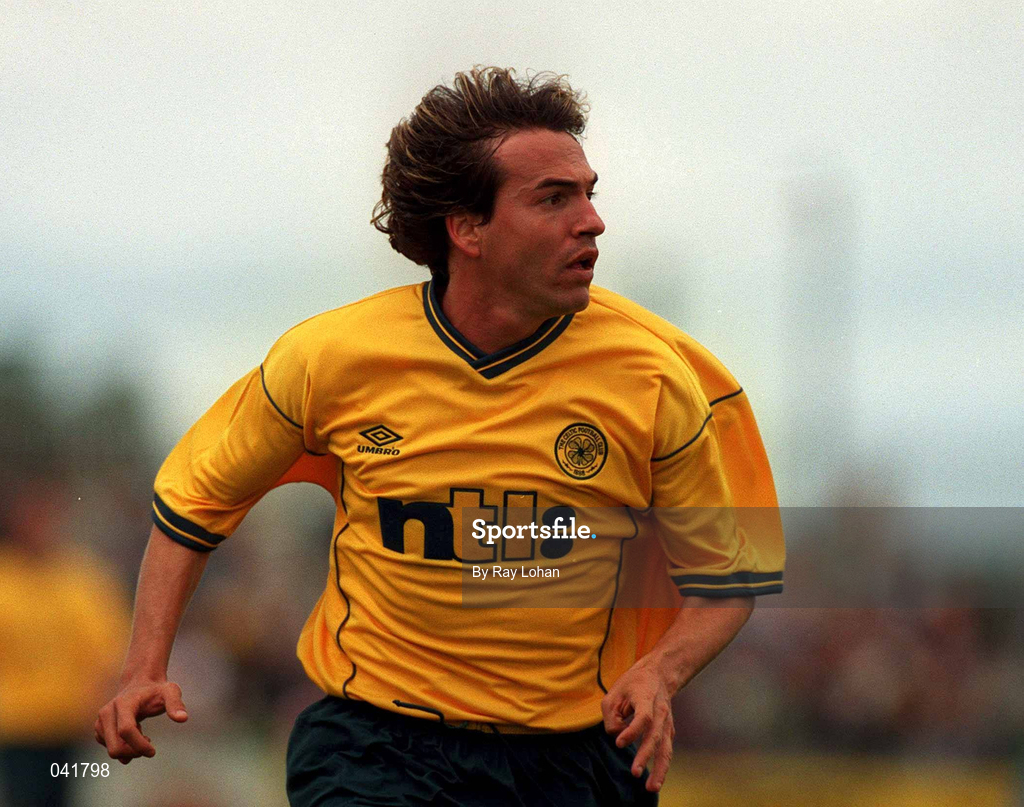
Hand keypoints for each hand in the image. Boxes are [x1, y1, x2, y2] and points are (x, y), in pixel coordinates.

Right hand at [94, 679, 187, 763]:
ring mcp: (100, 722)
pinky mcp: (99, 729)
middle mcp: (107, 712)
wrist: (139, 685)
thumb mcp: (170, 692)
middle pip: (116, 747)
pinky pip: (109, 749)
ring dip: (130, 750)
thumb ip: (176, 704)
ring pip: (112, 751)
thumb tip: (183, 719)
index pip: (126, 730)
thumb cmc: (156, 690)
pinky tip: (134, 735)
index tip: (153, 751)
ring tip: (143, 734)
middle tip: (149, 745)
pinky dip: (123, 748)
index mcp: (123, 703)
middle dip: (134, 752)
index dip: (139, 745)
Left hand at [601, 660, 674, 792]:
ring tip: (651, 788)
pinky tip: (656, 781)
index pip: (643, 718)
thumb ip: (611, 717)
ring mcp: (667, 723)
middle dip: (645, 756)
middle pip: (655, 737)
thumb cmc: (633, 684)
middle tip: (635, 773)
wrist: (659, 675)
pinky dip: (662, 767)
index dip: (632, 732)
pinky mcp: (668, 731)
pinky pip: (666, 751)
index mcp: (646, 698)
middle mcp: (660, 712)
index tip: (619, 744)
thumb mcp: (614, 693)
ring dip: (660, 769)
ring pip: (666, 748)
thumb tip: (617, 738)